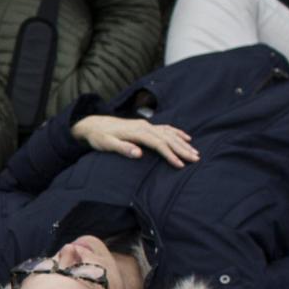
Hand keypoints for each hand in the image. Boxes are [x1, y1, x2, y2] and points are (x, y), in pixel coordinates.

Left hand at [74, 113, 197, 165]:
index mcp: (137, 132)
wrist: (93, 124)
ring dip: (183, 142)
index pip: (158, 144)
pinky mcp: (145, 125)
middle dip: (182, 149)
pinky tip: (186, 137)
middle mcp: (144, 126)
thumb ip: (122, 148)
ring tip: (195, 152)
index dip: (170, 154)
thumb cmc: (99, 137)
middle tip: (195, 159)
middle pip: (168, 138)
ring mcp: (146, 125)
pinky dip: (177, 132)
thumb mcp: (106, 144)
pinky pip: (165, 128)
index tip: (180, 164)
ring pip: (169, 133)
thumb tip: (139, 154)